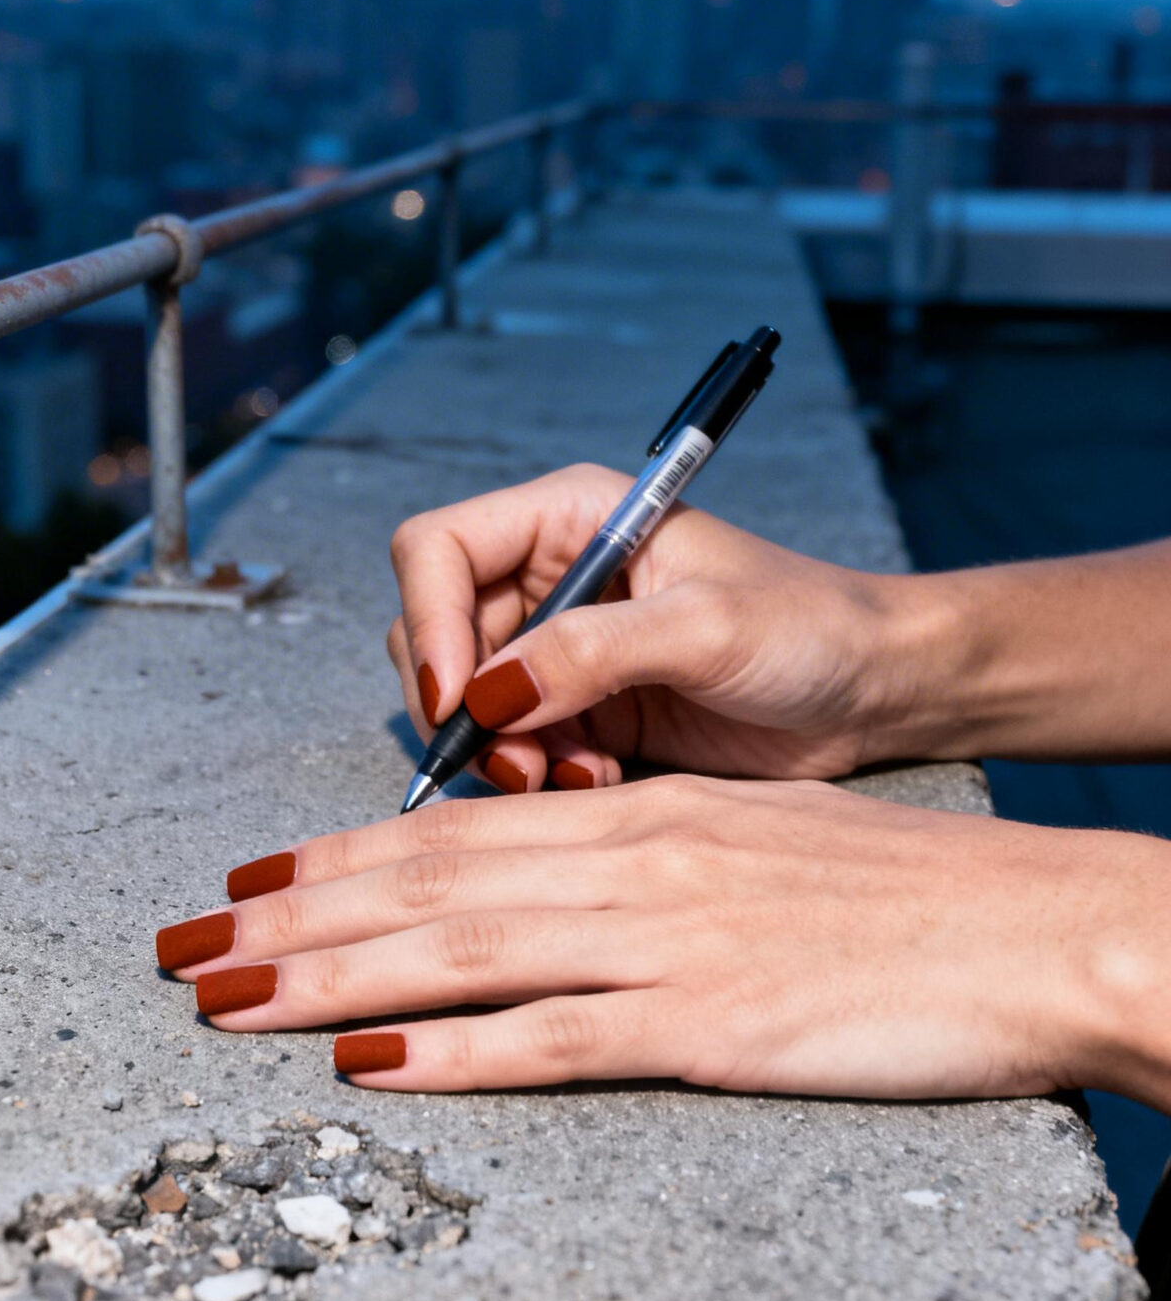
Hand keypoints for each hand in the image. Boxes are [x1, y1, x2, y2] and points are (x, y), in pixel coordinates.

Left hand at [153, 776, 1170, 1106]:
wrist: (1036, 924)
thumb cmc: (904, 889)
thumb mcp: (758, 846)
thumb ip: (651, 865)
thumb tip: (556, 891)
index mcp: (648, 815)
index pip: (460, 828)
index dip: (340, 856)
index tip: (253, 881)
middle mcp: (638, 859)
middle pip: (429, 883)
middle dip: (293, 917)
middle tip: (185, 943)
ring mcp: (671, 939)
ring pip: (463, 951)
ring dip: (329, 980)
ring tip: (226, 999)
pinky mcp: (716, 1024)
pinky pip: (560, 1038)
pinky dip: (455, 1055)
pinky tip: (372, 1071)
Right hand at [385, 463, 925, 791]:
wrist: (872, 691)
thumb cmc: (810, 626)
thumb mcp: (705, 628)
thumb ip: (592, 652)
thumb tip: (488, 693)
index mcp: (573, 518)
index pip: (439, 549)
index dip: (428, 620)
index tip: (458, 696)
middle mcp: (553, 577)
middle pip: (435, 632)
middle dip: (459, 703)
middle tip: (512, 756)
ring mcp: (563, 648)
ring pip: (468, 702)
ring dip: (497, 750)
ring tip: (565, 775)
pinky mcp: (583, 712)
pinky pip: (514, 748)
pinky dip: (536, 775)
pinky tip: (596, 783)